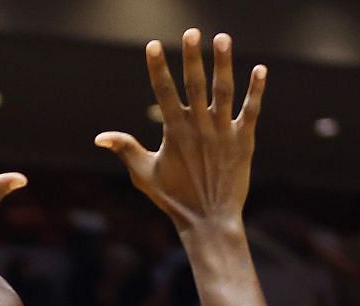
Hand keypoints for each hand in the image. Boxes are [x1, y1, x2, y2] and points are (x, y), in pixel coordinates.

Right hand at [96, 30, 265, 234]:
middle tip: (192, 32)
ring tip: (222, 38)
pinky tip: (260, 69)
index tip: (153, 45)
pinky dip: (256, 90)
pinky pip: (251, 110)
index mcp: (175, 132)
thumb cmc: (174, 198)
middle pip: (194, 84)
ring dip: (223, 64)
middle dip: (192, 57)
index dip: (158, 68)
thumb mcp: (144, 174)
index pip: (164, 92)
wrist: (209, 220)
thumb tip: (99, 137)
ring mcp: (224, 132)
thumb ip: (126, 149)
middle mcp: (200, 127)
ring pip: (224, 91)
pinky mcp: (244, 140)